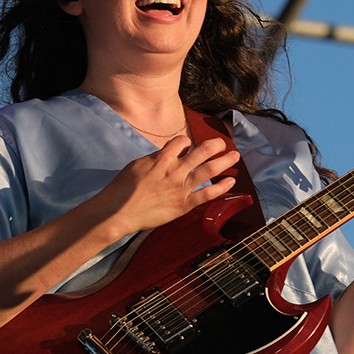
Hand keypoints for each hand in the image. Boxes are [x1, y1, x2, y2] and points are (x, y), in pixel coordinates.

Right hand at [97, 136, 240, 234]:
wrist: (118, 211)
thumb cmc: (123, 188)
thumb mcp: (137, 164)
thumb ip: (155, 158)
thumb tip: (166, 152)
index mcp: (161, 158)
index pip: (182, 141)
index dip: (187, 141)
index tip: (189, 145)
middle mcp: (174, 170)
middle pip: (201, 152)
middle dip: (216, 145)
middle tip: (223, 144)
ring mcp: (180, 188)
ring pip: (209, 170)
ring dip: (225, 162)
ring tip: (235, 156)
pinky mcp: (183, 205)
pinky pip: (207, 194)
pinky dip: (222, 188)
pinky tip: (231, 182)